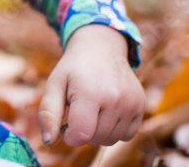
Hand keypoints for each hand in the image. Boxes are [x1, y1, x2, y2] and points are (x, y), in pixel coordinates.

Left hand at [38, 24, 144, 146]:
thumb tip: (48, 141)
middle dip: (82, 131)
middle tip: (77, 111)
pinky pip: (127, 135)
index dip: (68, 136)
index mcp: (90, 93)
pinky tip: (106, 112)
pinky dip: (115, 130)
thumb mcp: (54, 84)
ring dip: (98, 132)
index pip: (81, 135)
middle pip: (96, 139)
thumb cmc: (73, 69)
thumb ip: (48, 113)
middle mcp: (115, 99)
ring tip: (91, 110)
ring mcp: (131, 103)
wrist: (101, 48)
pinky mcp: (140, 105)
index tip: (65, 124)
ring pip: (111, 140)